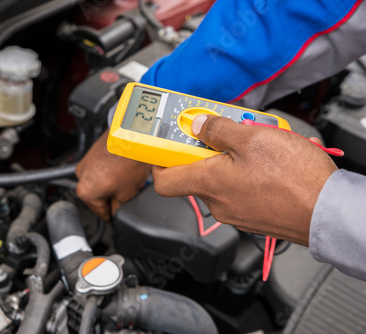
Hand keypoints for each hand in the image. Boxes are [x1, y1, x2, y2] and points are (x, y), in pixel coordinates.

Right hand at [76, 129, 150, 221]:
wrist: (133, 138)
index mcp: (86, 192)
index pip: (100, 212)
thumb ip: (117, 208)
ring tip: (126, 181)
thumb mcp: (126, 195)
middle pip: (97, 197)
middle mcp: (81, 177)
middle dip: (110, 198)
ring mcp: (85, 163)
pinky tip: (122, 170)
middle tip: (126, 197)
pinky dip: (108, 173)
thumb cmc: (128, 163)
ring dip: (109, 185)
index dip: (111, 217)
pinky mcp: (92, 153)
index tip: (116, 218)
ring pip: (98, 183)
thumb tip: (114, 212)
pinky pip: (99, 170)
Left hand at [152, 114, 337, 245]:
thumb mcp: (253, 138)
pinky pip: (238, 190)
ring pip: (219, 181)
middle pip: (195, 174)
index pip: (163, 179)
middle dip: (205, 150)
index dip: (160, 160)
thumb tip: (199, 125)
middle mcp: (217, 202)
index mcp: (209, 183)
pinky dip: (243, 174)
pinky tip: (265, 164)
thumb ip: (219, 130)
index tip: (166, 143)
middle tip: (223, 131)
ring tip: (253, 145)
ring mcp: (235, 212)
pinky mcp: (252, 216)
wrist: (329, 211)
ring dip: (228, 160)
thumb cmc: (295, 179)